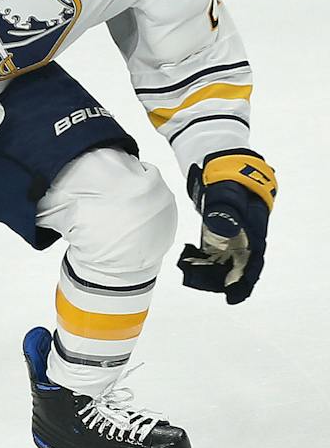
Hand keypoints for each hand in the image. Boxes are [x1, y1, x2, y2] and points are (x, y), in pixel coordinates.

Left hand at [177, 150, 275, 304]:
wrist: (217, 153)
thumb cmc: (224, 169)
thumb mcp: (224, 186)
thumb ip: (223, 207)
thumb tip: (223, 228)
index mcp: (255, 219)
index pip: (254, 254)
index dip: (246, 276)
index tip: (235, 294)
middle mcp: (248, 226)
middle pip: (243, 258)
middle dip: (230, 278)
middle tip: (215, 293)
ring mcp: (235, 225)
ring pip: (229, 254)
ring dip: (216, 269)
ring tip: (197, 280)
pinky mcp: (221, 223)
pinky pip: (216, 245)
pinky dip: (207, 257)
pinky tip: (192, 264)